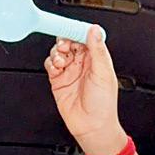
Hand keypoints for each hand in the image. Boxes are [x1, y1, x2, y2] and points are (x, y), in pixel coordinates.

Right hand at [44, 25, 124, 154]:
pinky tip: (56, 67)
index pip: (86, 39)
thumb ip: (98, 51)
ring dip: (57, 52)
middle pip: (69, 43)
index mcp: (97, 60)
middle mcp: (83, 64)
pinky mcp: (58, 80)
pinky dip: (50, 62)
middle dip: (64, 41)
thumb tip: (95, 30)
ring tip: (61, 61)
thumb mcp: (104, 74)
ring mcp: (70, 72)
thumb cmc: (103, 105)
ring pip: (58, 52)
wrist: (92, 126)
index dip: (77, 32)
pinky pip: (50, 64)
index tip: (70, 28)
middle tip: (64, 46)